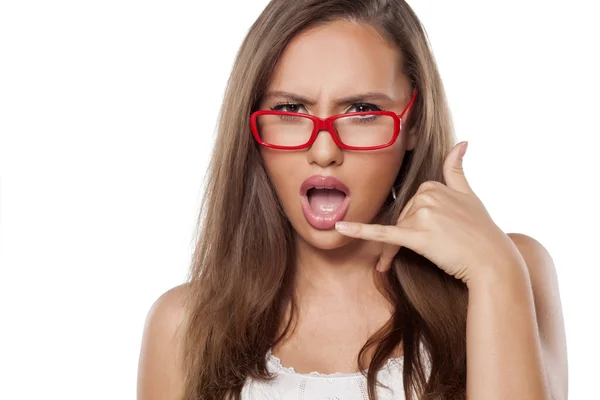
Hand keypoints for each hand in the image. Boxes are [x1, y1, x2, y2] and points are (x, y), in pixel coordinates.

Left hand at [335, 141, 522, 284]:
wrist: (493, 261)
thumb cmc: (482, 231)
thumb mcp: (470, 195)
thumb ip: (457, 169)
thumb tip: (462, 142)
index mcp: (433, 185)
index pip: (411, 204)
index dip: (419, 221)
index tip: (435, 233)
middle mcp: (426, 196)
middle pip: (403, 217)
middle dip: (413, 234)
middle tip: (440, 245)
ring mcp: (422, 215)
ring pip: (397, 231)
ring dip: (403, 247)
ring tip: (433, 254)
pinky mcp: (416, 236)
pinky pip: (382, 233)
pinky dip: (359, 230)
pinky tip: (340, 228)